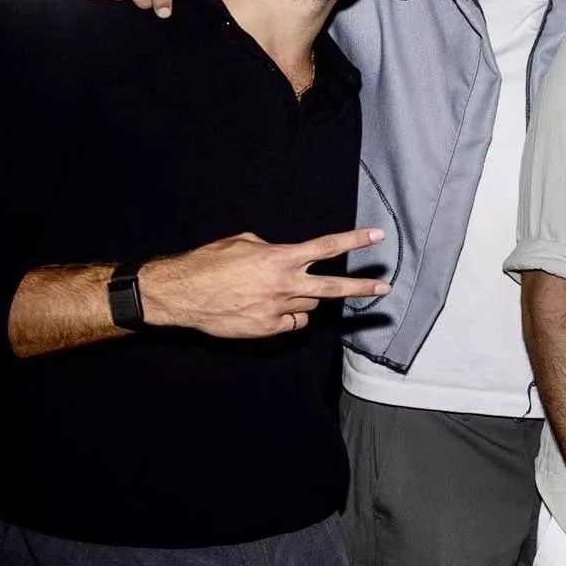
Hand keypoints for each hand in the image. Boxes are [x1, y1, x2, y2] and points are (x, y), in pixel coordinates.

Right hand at [140, 228, 389, 337]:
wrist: (182, 294)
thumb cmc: (209, 263)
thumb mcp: (242, 243)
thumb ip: (271, 249)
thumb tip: (284, 257)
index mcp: (279, 258)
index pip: (326, 247)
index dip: (354, 240)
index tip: (377, 235)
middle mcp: (284, 284)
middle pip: (332, 288)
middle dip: (361, 288)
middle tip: (384, 288)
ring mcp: (276, 309)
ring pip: (309, 306)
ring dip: (303, 299)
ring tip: (277, 292)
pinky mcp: (267, 329)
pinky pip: (292, 324)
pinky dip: (289, 317)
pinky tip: (270, 310)